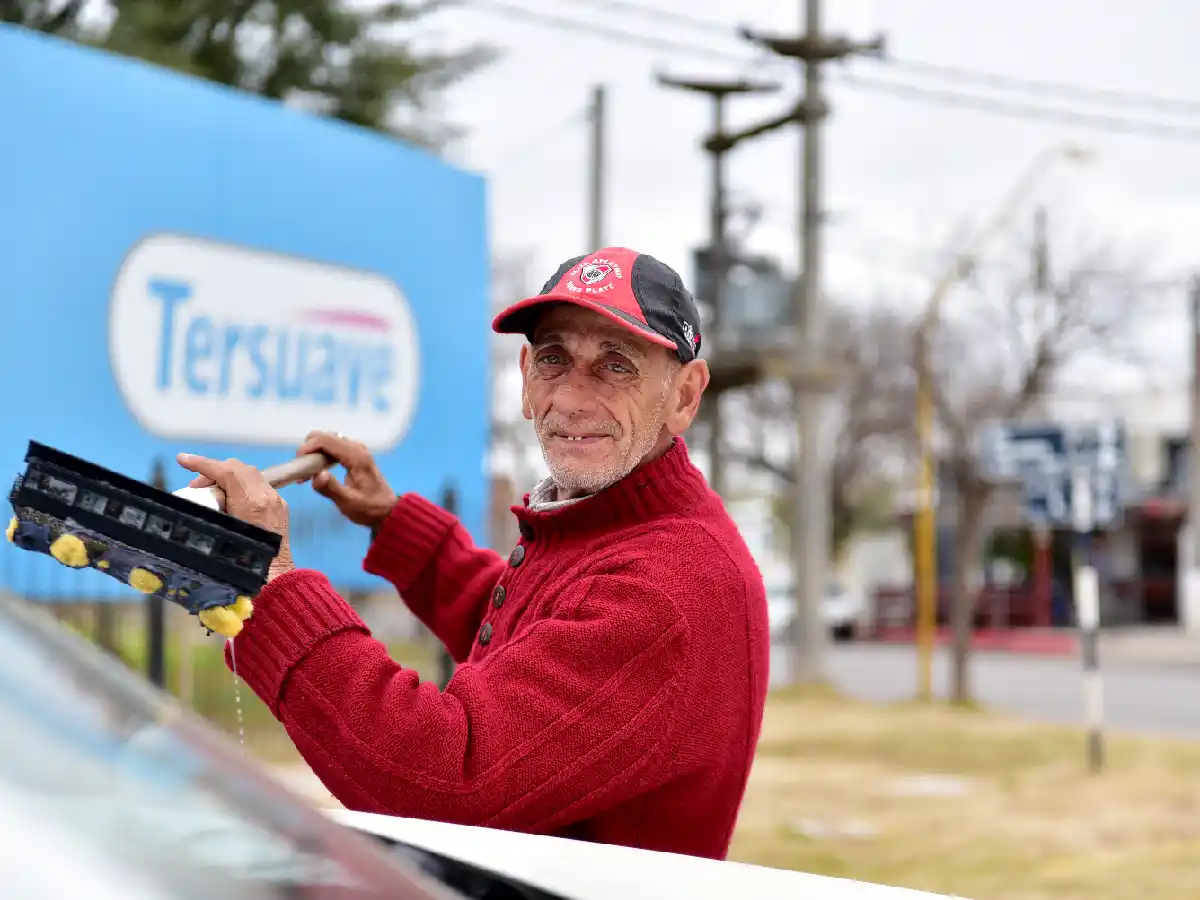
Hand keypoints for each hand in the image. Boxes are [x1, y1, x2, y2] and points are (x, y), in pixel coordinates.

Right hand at [176, 453, 294, 580]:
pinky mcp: (280, 507)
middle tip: (196, 489)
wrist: (276, 579)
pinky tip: (229, 502)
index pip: (226, 471)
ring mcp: (276, 501)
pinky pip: (258, 486)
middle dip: (213, 472)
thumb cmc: (246, 566)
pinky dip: (240, 487)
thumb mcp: (221, 536)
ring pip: (249, 475)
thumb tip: (191, 501)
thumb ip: (208, 514)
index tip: (182, 460)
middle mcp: (267, 498)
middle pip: (237, 468)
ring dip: (227, 478)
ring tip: (210, 497)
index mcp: (252, 503)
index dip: (202, 463)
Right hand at [296, 431, 396, 530]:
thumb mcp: (348, 503)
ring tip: (308, 473)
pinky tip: (318, 471)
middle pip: (324, 436)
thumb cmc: (369, 508)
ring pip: (327, 439)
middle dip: (308, 450)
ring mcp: (357, 449)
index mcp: (356, 457)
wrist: (387, 510)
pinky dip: (321, 454)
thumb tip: (316, 474)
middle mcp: (357, 448)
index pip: (325, 440)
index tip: (298, 465)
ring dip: (314, 452)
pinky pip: (333, 446)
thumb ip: (331, 488)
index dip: (307, 448)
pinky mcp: (354, 454)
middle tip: (303, 471)